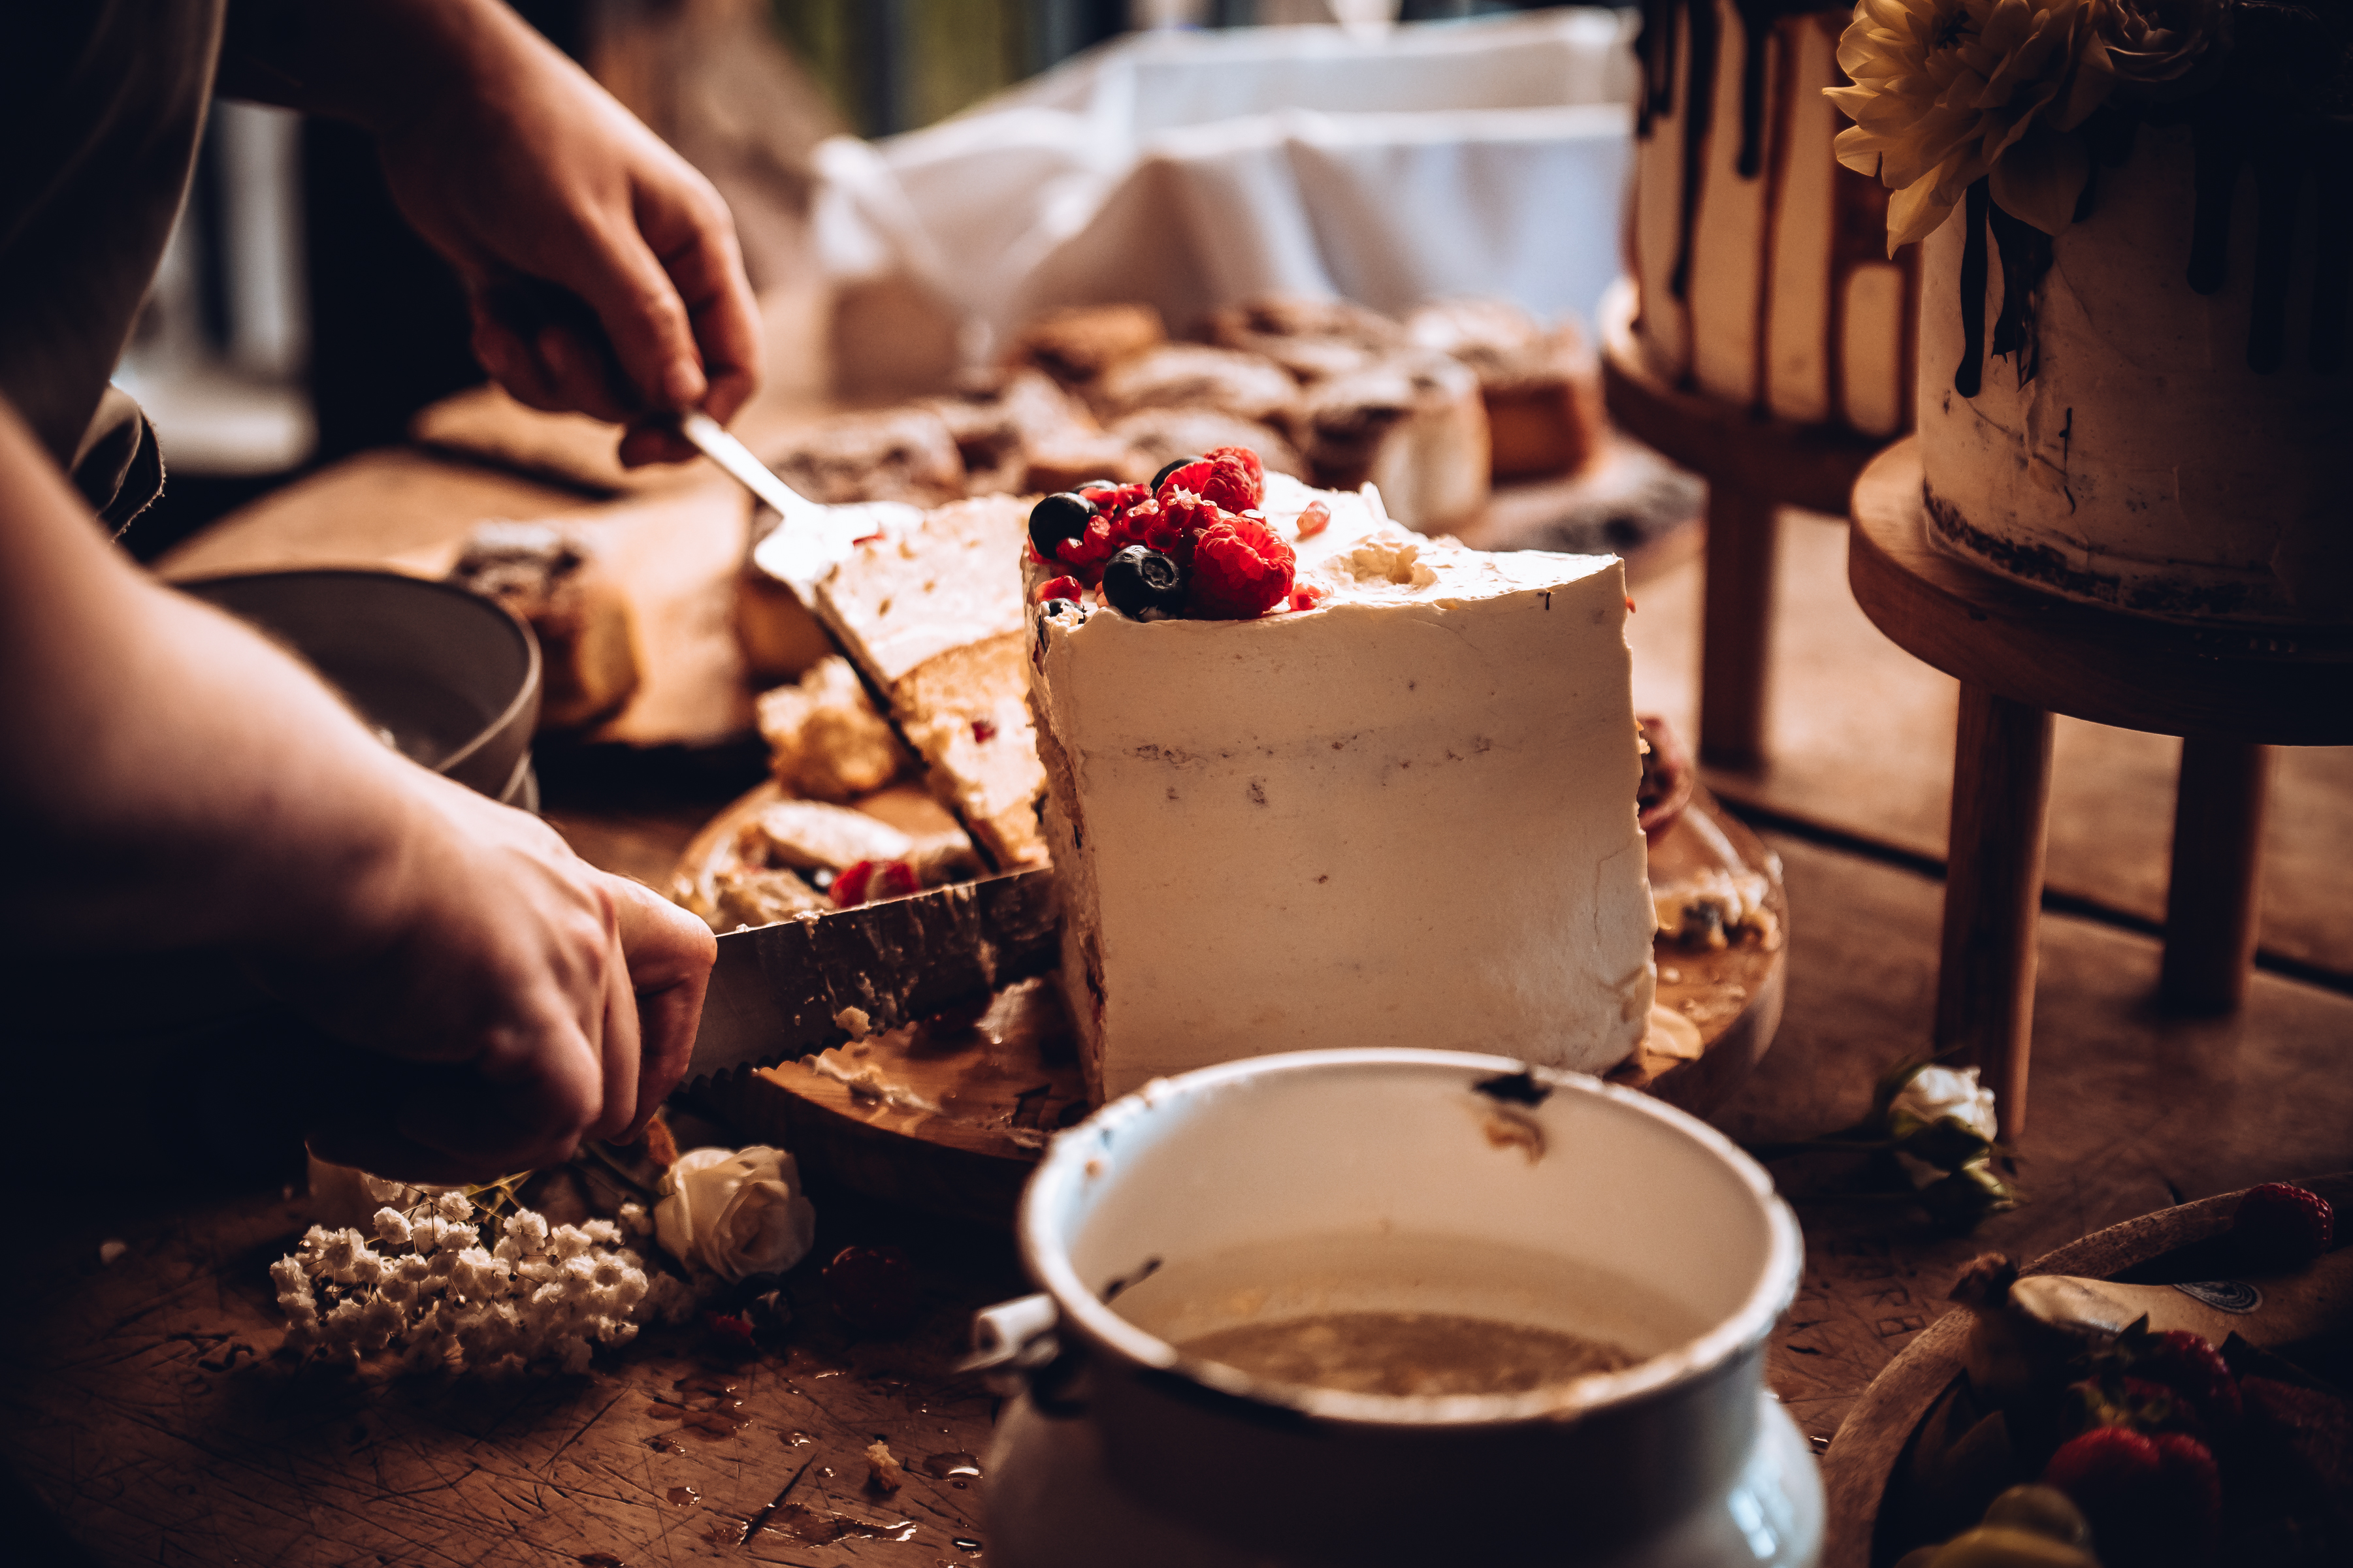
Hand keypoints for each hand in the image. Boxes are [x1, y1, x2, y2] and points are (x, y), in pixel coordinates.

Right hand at [254, 772, 715, 1183]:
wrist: (300, 830)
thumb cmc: (317, 852)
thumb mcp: (412, 890)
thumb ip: (454, 952)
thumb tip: (423, 1031)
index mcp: (561, 881)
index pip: (678, 958)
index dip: (662, 1042)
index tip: (600, 1094)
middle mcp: (585, 917)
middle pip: (628, 1064)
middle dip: (533, 1120)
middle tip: (426, 1126)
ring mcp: (572, 963)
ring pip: (584, 1109)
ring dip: (482, 1144)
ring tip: (380, 1126)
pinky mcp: (536, 1012)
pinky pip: (549, 1121)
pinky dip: (470, 1144)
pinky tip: (392, 1116)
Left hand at [370, 7, 761, 465]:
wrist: (430, 96)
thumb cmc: (526, 140)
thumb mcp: (589, 232)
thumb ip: (643, 319)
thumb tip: (686, 400)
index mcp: (696, 252)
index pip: (733, 360)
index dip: (704, 416)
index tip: (648, 447)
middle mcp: (658, 281)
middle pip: (660, 390)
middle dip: (600, 385)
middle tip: (553, 344)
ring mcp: (597, 297)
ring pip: (597, 390)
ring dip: (549, 375)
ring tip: (511, 322)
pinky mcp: (543, 306)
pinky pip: (544, 376)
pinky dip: (513, 361)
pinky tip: (487, 316)